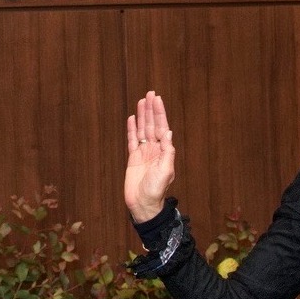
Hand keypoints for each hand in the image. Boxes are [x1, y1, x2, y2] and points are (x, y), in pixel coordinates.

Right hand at [124, 90, 175, 223]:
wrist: (143, 204)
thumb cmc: (156, 190)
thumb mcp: (165, 171)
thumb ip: (167, 152)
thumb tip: (167, 132)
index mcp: (163, 151)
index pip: (161, 127)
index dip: (159, 112)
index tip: (157, 99)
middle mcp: (154, 149)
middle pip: (151, 124)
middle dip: (151, 109)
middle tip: (150, 93)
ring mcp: (143, 153)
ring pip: (142, 129)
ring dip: (142, 115)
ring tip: (141, 101)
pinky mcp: (133, 158)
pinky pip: (132, 140)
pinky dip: (132, 129)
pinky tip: (132, 119)